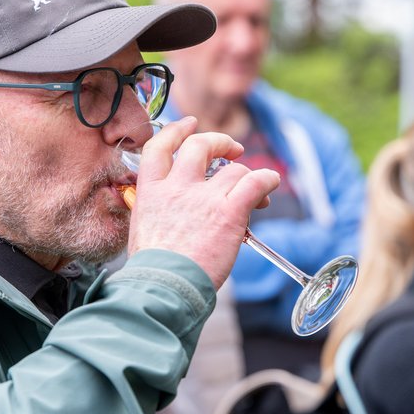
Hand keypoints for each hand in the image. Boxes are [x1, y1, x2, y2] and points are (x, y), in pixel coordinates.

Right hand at [126, 116, 279, 287]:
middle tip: (233, 149)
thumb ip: (158, 213)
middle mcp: (176, 188)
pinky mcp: (229, 212)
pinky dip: (267, 180)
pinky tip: (270, 184)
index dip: (177, 131)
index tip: (189, 125)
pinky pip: (255, 182)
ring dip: (248, 176)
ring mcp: (203, 198)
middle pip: (200, 146)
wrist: (164, 288)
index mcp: (150, 192)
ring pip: (234, 170)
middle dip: (219, 142)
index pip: (159, 147)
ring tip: (258, 191)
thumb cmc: (154, 271)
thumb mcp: (143, 232)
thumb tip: (172, 215)